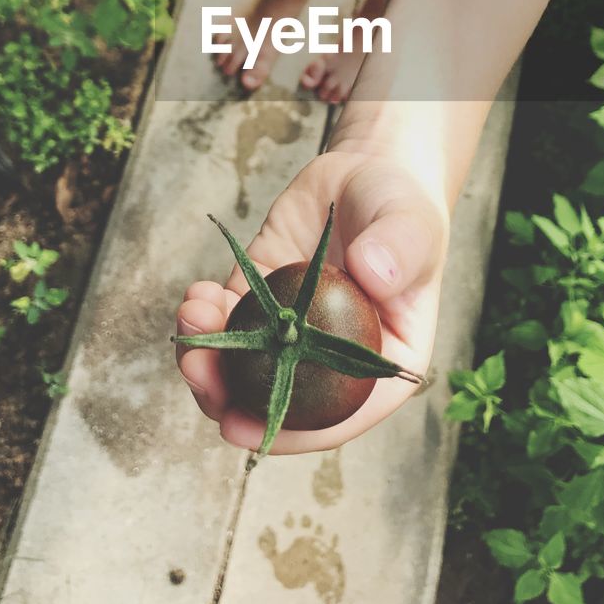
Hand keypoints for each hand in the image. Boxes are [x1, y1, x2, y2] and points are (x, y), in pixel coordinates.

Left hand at [175, 149, 449, 454]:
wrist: (365, 171)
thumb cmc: (402, 206)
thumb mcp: (412, 225)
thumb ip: (398, 249)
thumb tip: (373, 273)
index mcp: (379, 364)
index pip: (338, 417)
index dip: (289, 432)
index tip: (238, 427)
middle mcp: (331, 360)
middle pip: (277, 399)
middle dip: (226, 394)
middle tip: (196, 365)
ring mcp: (291, 332)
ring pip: (242, 367)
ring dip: (207, 356)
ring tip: (191, 315)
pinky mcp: (261, 300)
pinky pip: (228, 322)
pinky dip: (205, 316)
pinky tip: (197, 295)